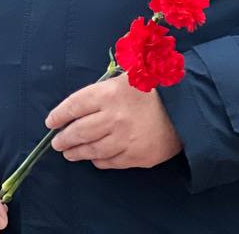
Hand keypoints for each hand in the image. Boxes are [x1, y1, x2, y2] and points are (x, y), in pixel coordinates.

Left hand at [47, 75, 181, 168]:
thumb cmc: (153, 88)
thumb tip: (77, 104)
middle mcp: (114, 117)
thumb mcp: (127, 75)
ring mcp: (125, 139)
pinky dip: (98, 161)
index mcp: (109, 93)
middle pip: (80, 131)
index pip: (75, 105)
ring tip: (69, 152)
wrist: (187, 109)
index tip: (51, 121)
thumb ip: (102, 87)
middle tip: (57, 142)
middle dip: (64, 138)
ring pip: (93, 149)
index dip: (59, 115)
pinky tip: (92, 159)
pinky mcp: (137, 156)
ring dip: (77, 152)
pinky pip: (110, 162)